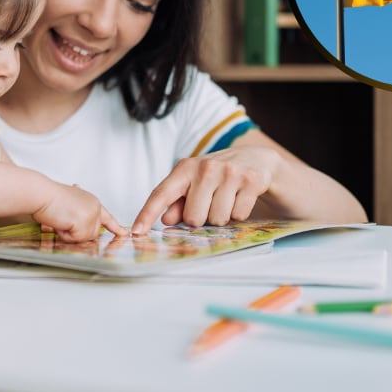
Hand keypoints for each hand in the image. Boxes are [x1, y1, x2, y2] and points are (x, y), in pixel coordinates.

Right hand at [34, 182, 127, 241]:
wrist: (41, 194)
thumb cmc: (48, 198)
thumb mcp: (69, 202)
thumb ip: (77, 210)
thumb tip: (77, 210)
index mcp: (92, 201)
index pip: (107, 217)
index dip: (115, 227)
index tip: (124, 234)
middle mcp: (95, 207)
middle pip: (92, 234)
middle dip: (76, 233)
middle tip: (64, 219)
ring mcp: (92, 215)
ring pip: (84, 238)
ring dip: (69, 234)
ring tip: (61, 219)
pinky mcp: (85, 222)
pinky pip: (75, 239)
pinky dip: (65, 235)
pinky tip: (60, 222)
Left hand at [131, 145, 279, 233]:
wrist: (255, 159)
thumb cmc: (217, 176)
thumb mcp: (194, 184)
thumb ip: (178, 202)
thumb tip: (165, 220)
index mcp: (185, 168)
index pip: (162, 193)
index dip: (147, 214)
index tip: (136, 232)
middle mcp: (205, 167)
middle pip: (192, 218)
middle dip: (201, 219)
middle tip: (210, 203)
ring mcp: (229, 173)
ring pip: (217, 220)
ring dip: (222, 217)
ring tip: (226, 199)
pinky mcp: (250, 180)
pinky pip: (238, 216)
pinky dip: (240, 214)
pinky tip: (240, 197)